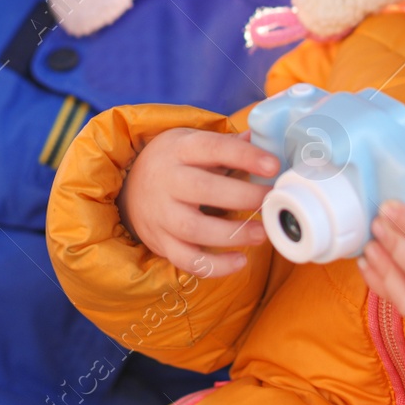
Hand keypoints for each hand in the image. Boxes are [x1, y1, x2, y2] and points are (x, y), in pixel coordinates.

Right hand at [116, 128, 279, 277]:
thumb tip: (264, 139)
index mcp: (179, 149)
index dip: (244, 156)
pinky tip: (240, 261)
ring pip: (193, 228)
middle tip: (271, 201)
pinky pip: (186, 259)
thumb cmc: (175, 163)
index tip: (273, 165)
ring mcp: (161, 214)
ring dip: (232, 233)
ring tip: (262, 233)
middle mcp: (166, 180)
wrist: (130, 188)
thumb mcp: (193, 143)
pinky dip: (215, 265)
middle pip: (202, 188)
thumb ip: (228, 145)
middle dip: (242, 196)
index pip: (212, 148)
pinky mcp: (161, 242)